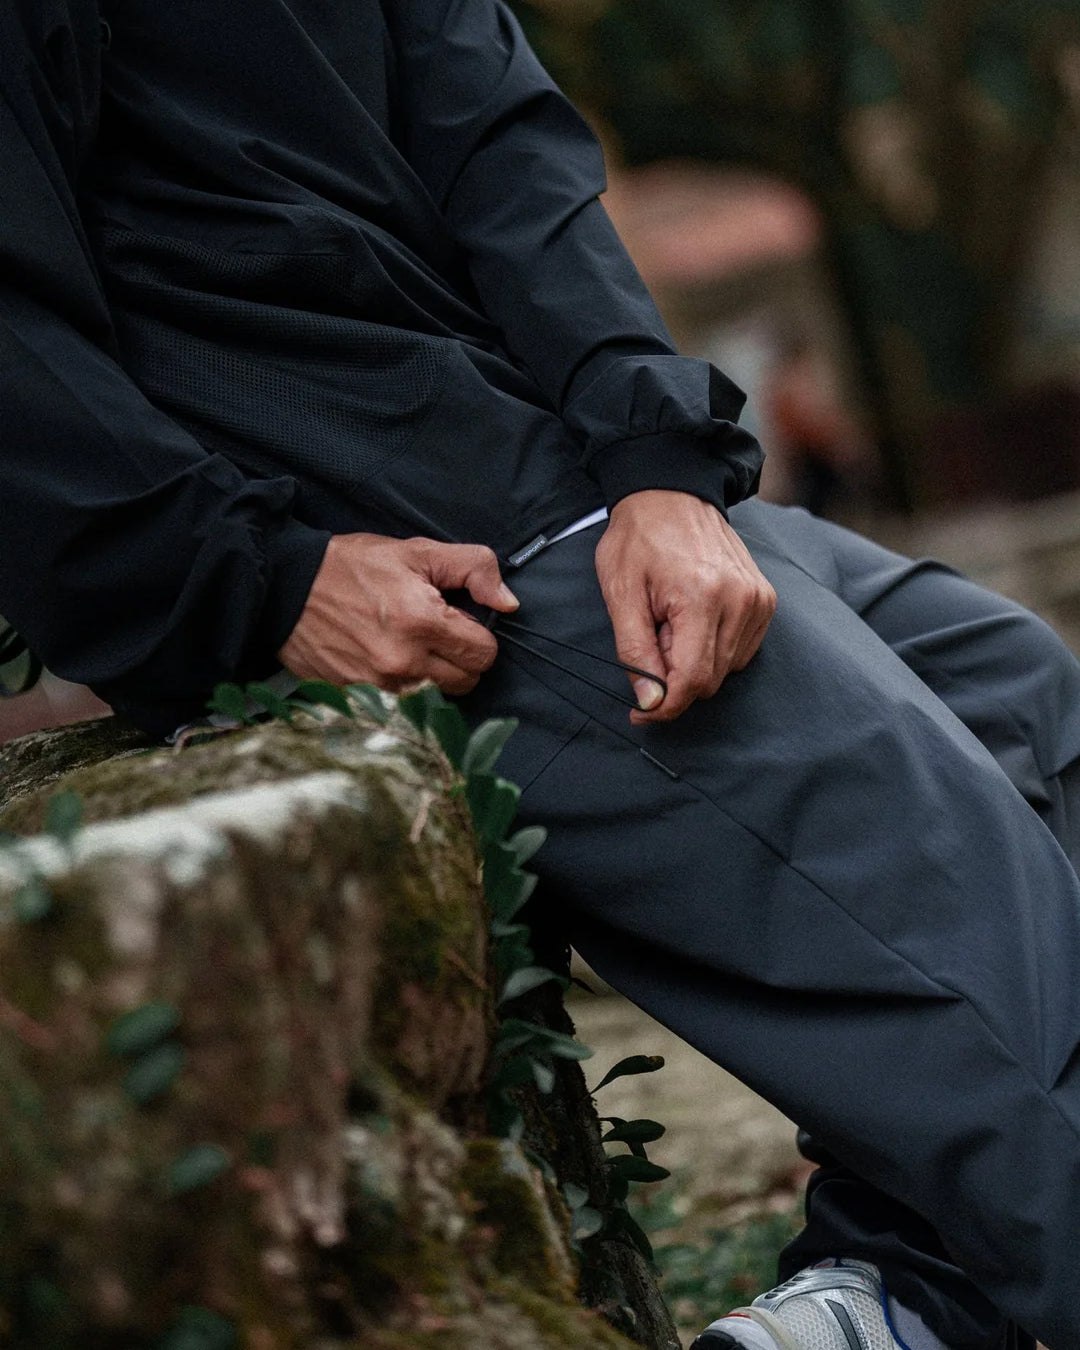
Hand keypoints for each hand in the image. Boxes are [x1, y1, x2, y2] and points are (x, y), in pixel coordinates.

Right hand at [278, 533, 518, 694]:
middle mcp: (403, 663)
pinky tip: (388, 662)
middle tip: (438, 634)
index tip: (458, 622)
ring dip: (436, 677)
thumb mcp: (417, 552)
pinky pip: (404, 707)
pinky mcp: (358, 700)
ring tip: (413, 648)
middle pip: (467, 682)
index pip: (484, 653)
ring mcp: (379, 687)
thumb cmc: (352, 567)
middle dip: (462, 659)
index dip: (478, 635)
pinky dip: (406, 690)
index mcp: (422, 623)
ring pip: (438, 699)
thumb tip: (508, 604)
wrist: (286, 587)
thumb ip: (473, 569)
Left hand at [594, 490, 775, 723]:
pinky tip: (692, 620)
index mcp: (703, 598)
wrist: (670, 493)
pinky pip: (741, 651)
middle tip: (651, 638)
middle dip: (675, 676)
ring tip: (671, 622)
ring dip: (694, 661)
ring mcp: (759, 600)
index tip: (641, 712)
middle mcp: (741, 601)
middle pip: (710, 680)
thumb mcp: (620, 593)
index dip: (664, 706)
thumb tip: (651, 702)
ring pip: (726, 670)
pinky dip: (713, 649)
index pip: (692, 680)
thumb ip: (635, 651)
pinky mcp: (765, 601)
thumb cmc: (639, 539)